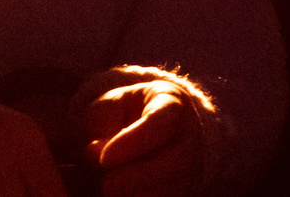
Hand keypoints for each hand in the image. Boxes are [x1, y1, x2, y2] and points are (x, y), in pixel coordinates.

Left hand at [85, 82, 201, 196]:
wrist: (138, 126)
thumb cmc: (120, 114)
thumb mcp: (106, 109)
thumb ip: (99, 127)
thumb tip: (95, 153)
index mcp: (172, 102)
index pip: (160, 123)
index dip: (133, 143)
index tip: (105, 159)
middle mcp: (190, 136)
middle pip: (178, 162)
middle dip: (139, 176)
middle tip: (106, 185)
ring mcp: (194, 167)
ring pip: (177, 188)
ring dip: (140, 194)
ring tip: (111, 190)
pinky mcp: (188, 191)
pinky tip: (124, 196)